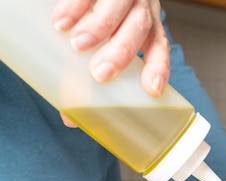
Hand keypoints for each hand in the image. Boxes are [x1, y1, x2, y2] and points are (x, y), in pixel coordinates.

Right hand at [51, 0, 169, 97]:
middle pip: (140, 26)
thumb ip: (88, 72)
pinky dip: (75, 5)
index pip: (160, 46)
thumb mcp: (103, 41)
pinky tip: (61, 22)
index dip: (159, 67)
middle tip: (100, 73)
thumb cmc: (99, 18)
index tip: (152, 89)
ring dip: (100, 26)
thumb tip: (70, 119)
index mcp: (147, 25)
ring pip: (118, 4)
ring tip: (78, 44)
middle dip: (122, 51)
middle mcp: (139, 5)